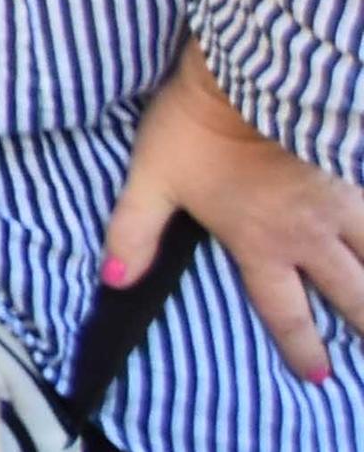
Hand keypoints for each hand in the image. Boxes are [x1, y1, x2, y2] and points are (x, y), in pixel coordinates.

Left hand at [105, 43, 363, 382]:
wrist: (251, 76)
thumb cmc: (197, 126)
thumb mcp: (151, 179)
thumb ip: (132, 232)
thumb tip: (112, 281)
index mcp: (262, 243)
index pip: (284, 309)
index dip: (301, 346)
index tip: (319, 376)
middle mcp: (310, 235)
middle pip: (351, 293)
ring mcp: (341, 204)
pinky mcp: (355, 171)